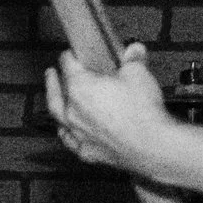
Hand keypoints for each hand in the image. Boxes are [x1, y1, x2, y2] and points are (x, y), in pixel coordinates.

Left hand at [45, 45, 177, 177]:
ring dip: (56, 106)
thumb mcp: (139, 75)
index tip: (71, 54)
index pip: (68, 65)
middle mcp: (73, 111)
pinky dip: (68, 133)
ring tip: (56, 101)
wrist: (152, 146)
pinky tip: (68, 132)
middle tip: (51, 73)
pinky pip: (70, 140)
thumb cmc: (143, 112)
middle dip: (53, 81)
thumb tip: (134, 51)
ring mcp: (78, 132)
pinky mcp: (87, 151)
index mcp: (80, 87)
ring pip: (58, 117)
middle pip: (56, 92)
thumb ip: (133, 61)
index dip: (69, 56)